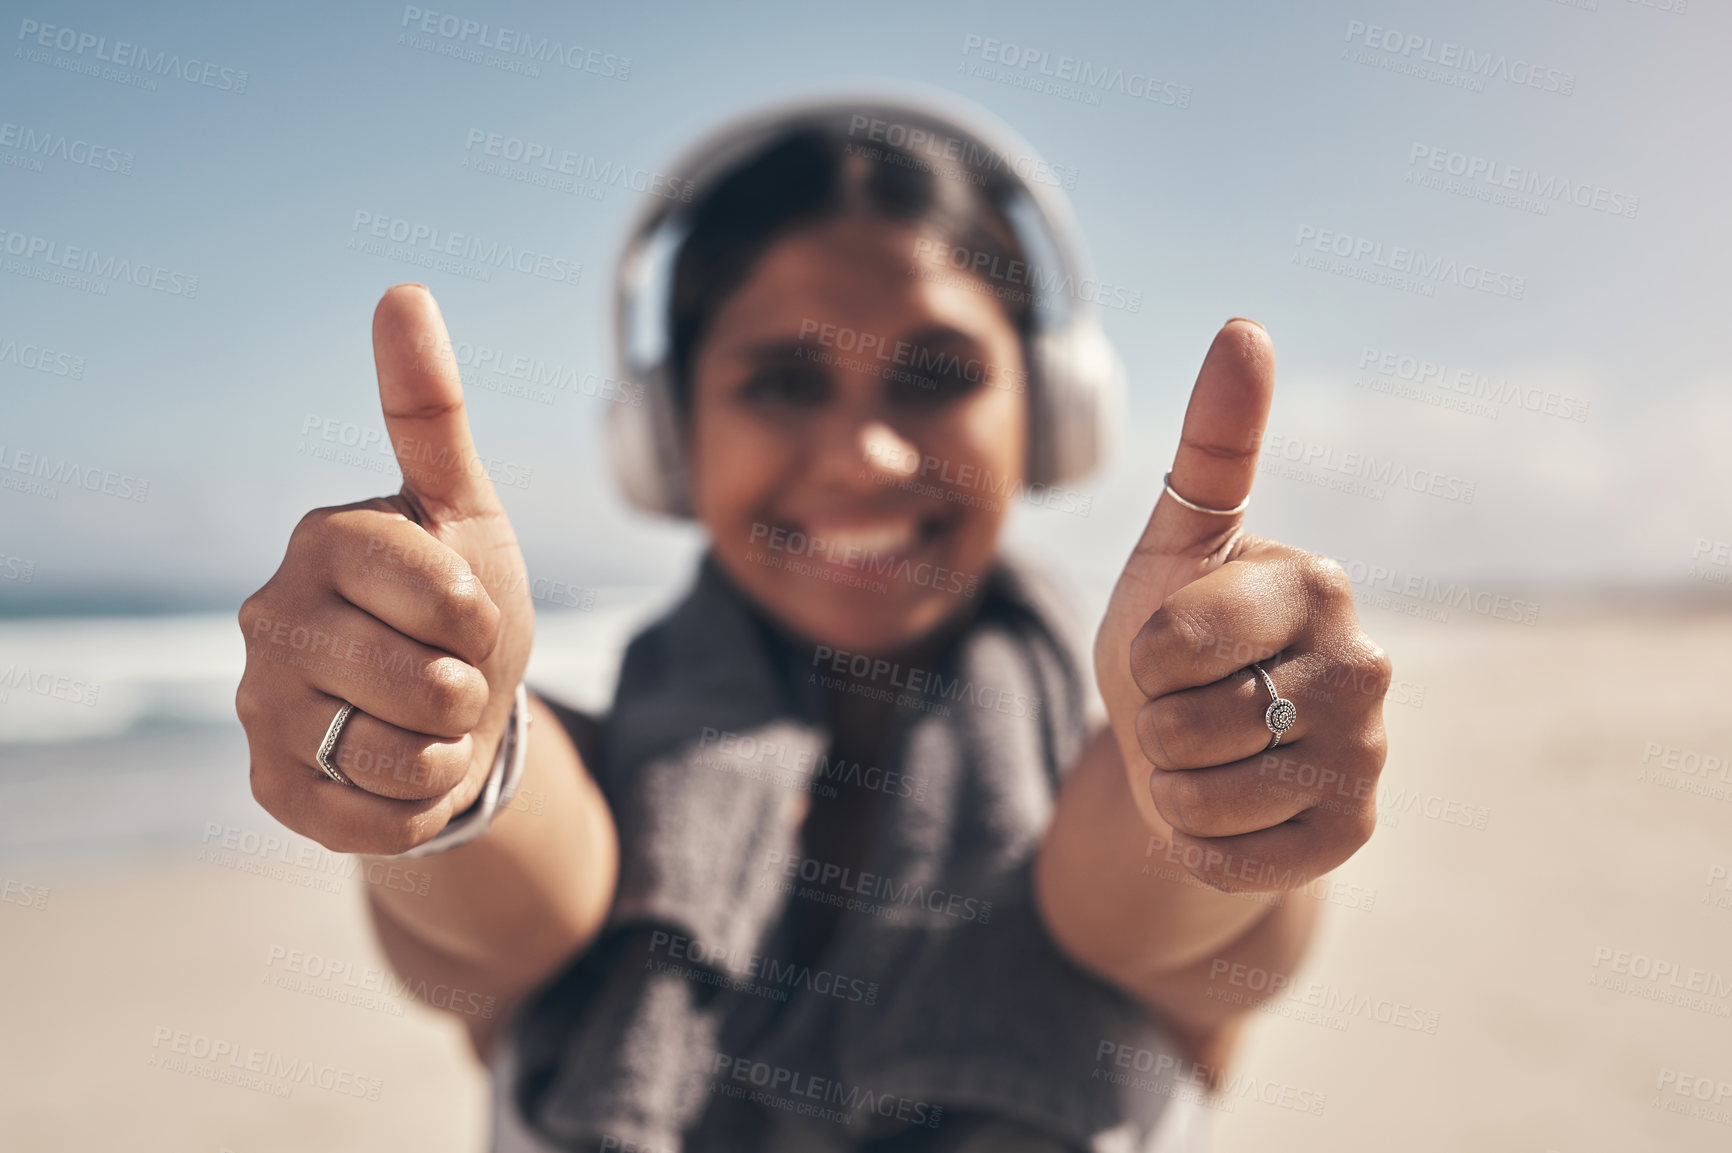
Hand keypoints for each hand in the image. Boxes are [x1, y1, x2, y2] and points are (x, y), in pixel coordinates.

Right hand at [236, 284, 534, 854]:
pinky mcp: (270, 788)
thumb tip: (402, 289)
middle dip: (471, 687)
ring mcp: (261, 707)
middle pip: (423, 680)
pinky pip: (375, 818)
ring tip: (426, 721)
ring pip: (400, 755)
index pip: (440, 592)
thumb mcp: (467, 511)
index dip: (481, 615)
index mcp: (322, 542)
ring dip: (448, 749)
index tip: (469, 611)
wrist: (451, 713)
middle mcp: (270, 618)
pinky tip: (399, 770)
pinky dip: (418, 806)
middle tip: (450, 673)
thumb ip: (432, 414)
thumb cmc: (462, 604)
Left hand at [1094, 319, 1390, 891]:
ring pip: (1202, 797)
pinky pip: (1230, 857)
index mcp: (1316, 584)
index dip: (1140, 659)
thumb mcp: (1175, 544)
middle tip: (1186, 708)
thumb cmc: (1175, 638)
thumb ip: (1212, 445)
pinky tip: (1225, 809)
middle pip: (1186, 725)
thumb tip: (1246, 325)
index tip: (1167, 648)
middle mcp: (1364, 665)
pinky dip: (1197, 841)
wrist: (1195, 752)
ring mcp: (1367, 754)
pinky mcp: (1354, 831)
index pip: (1171, 642)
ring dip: (1169, 787)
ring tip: (1201, 757)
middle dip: (1153, 726)